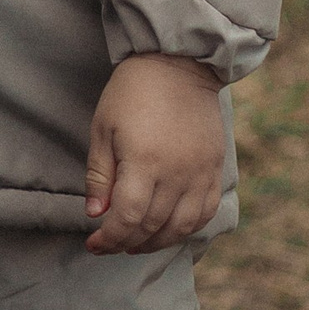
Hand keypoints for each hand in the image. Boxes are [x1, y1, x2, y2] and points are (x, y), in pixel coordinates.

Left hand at [84, 54, 224, 254]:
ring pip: (181, 227)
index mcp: (145, 162)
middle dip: (127, 242)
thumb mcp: (103, 129)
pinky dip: (186, 229)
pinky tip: (168, 230)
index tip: (93, 244)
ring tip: (136, 243)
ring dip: (156, 243)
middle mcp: (177, 173)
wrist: (179, 65)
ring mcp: (200, 173)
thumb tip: (95, 215)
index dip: (108, 238)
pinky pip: (206, 212)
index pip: (127, 218)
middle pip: (152, 226)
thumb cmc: (132, 93)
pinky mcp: (215, 169)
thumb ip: (99, 175)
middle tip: (110, 244)